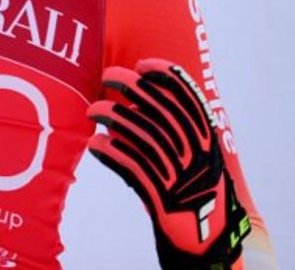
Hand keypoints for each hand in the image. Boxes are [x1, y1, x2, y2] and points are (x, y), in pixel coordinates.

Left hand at [87, 58, 251, 269]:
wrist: (201, 236)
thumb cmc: (189, 188)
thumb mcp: (192, 156)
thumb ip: (172, 130)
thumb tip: (135, 101)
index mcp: (206, 140)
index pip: (189, 99)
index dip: (166, 77)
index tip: (142, 63)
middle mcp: (195, 153)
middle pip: (161, 110)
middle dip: (133, 87)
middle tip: (107, 74)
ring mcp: (180, 174)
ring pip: (143, 135)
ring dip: (114, 117)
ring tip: (92, 109)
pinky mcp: (161, 195)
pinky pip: (132, 166)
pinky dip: (111, 152)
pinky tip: (94, 143)